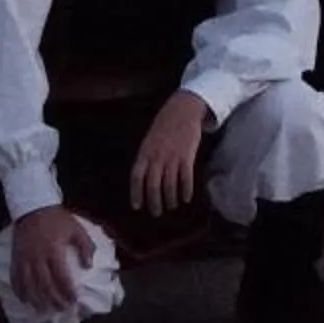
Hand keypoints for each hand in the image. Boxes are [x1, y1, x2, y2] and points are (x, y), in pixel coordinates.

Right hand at [9, 205, 96, 316]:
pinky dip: (20, 292)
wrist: (33, 207)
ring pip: (29, 286)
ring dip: (37, 300)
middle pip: (45, 285)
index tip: (74, 300)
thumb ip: (86, 247)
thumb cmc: (57, 220)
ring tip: (44, 310)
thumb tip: (88, 266)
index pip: (61, 277)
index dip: (68, 291)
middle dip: (54, 300)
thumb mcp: (77, 229)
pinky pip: (15, 279)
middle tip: (61, 309)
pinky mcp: (15, 259)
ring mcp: (24, 259)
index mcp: (54, 251)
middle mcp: (38, 258)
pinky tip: (25, 301)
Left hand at [128, 90, 211, 217]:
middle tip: (156, 213)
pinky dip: (186, 191)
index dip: (136, 193)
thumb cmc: (164, 125)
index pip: (137, 177)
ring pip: (169, 185)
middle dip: (154, 202)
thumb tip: (142, 178)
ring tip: (171, 206)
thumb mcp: (149, 139)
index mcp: (145, 152)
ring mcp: (172, 157)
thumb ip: (146, 157)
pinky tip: (186, 198)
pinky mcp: (187, 156)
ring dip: (170, 199)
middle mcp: (157, 157)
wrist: (183, 109)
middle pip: (153, 186)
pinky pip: (186, 178)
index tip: (137, 206)